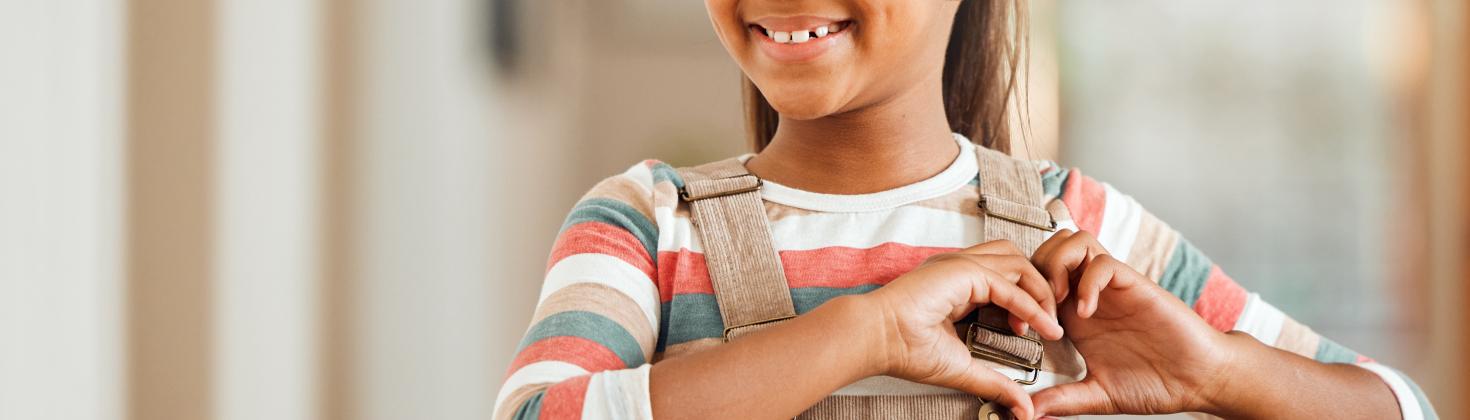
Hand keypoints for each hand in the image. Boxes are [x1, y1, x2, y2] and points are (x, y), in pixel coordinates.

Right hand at [862, 240, 1063, 419]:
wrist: (877, 340)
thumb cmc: (905, 350)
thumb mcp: (963, 368)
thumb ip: (995, 383)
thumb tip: (1023, 409)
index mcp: (957, 285)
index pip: (1005, 278)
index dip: (1027, 300)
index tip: (1036, 333)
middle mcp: (960, 269)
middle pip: (1017, 261)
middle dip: (1041, 288)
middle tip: (1050, 323)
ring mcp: (960, 265)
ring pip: (1017, 262)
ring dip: (1039, 290)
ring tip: (1048, 321)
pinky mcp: (961, 271)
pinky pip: (1007, 283)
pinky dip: (1029, 304)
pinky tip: (1039, 326)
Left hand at [1028, 230, 1233, 416]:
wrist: (1199, 379)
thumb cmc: (1156, 382)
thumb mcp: (1098, 394)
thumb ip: (1064, 399)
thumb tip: (1028, 414)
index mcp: (1074, 316)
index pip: (1035, 279)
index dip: (1020, 295)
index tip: (1019, 328)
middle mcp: (1089, 294)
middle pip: (1048, 250)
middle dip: (1033, 272)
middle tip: (1036, 309)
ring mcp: (1111, 287)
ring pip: (1073, 242)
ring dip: (1057, 266)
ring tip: (1058, 302)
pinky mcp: (1134, 284)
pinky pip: (1102, 263)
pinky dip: (1087, 282)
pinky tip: (1087, 312)